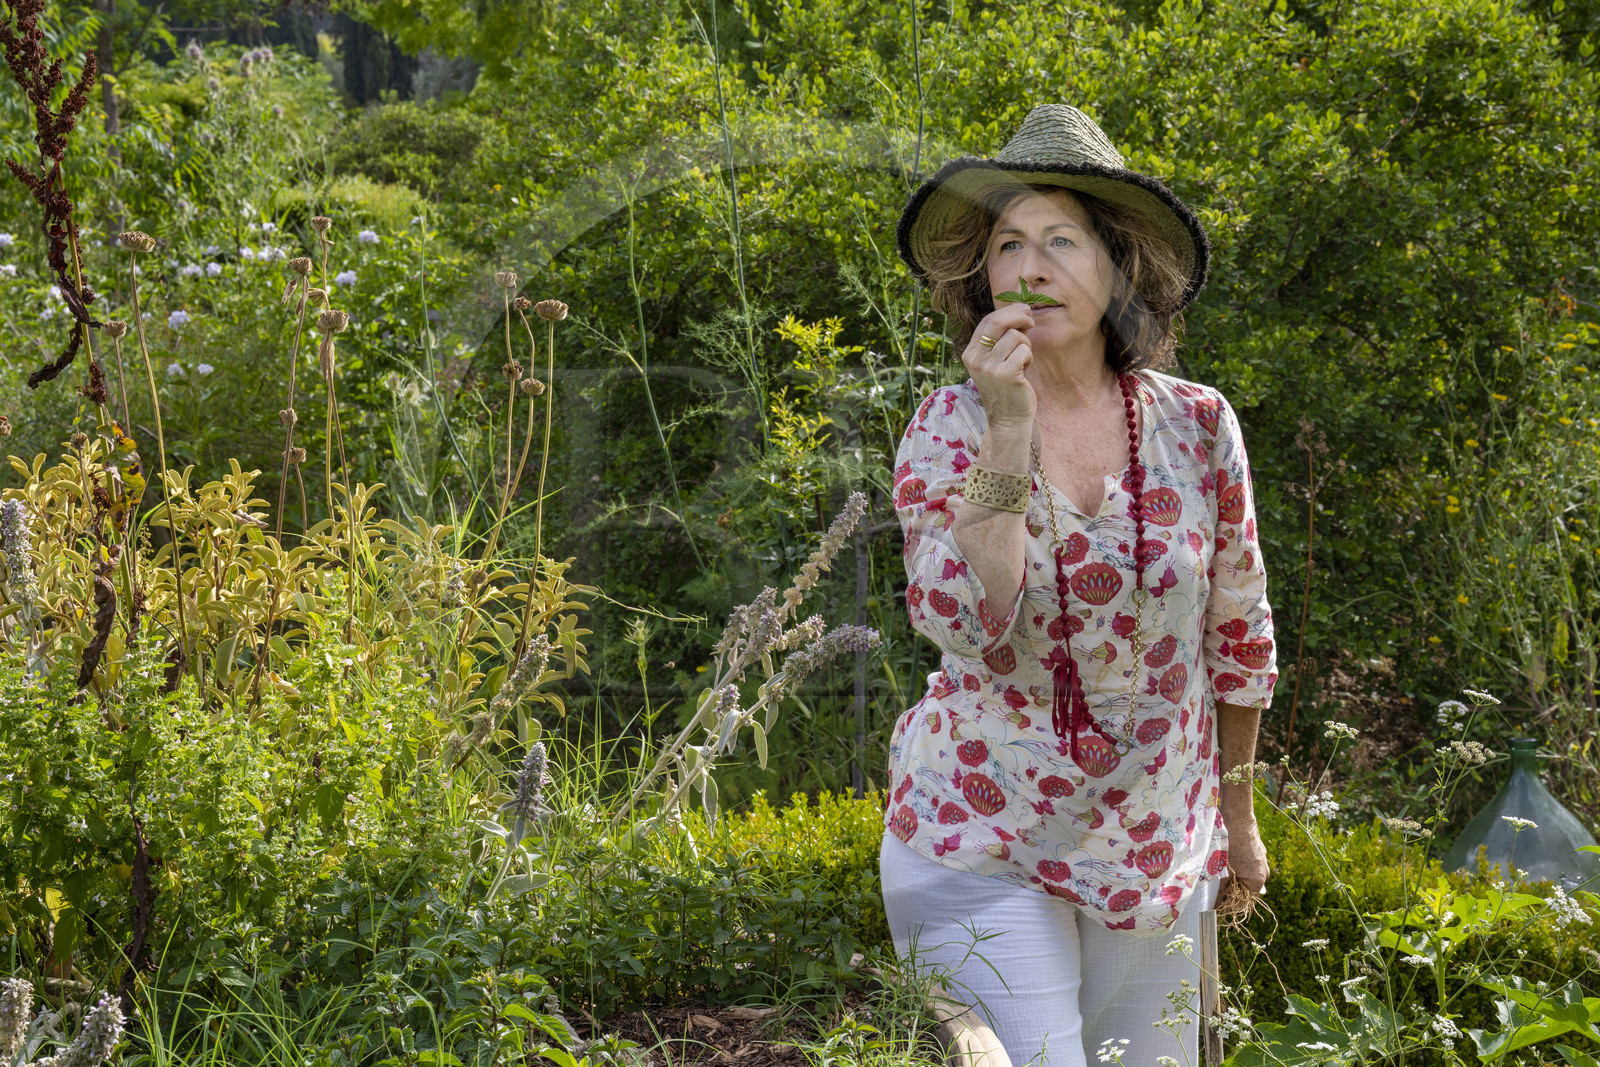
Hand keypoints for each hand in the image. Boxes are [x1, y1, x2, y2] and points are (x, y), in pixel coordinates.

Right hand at [962, 304, 1037, 427]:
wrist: (1007, 419)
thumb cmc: (1006, 387)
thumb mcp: (995, 361)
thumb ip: (1000, 338)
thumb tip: (1021, 309)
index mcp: (970, 353)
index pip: (988, 321)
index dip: (1008, 311)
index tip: (1024, 310)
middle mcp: (976, 359)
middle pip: (998, 322)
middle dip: (1019, 316)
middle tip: (1031, 321)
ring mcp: (990, 368)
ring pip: (1015, 336)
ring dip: (1026, 345)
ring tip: (1023, 360)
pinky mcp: (1006, 375)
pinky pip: (1024, 350)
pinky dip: (1029, 357)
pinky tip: (1025, 369)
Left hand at [1221, 820, 1269, 898]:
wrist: (1238, 818)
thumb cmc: (1231, 844)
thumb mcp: (1224, 870)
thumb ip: (1223, 889)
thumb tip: (1217, 905)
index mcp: (1258, 879)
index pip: (1246, 900)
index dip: (1231, 902)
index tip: (1218, 903)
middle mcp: (1264, 872)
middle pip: (1247, 888)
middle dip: (1232, 888)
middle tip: (1216, 887)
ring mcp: (1262, 861)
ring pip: (1246, 875)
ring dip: (1234, 876)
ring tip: (1220, 871)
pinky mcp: (1257, 851)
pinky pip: (1247, 864)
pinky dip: (1238, 865)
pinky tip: (1226, 859)